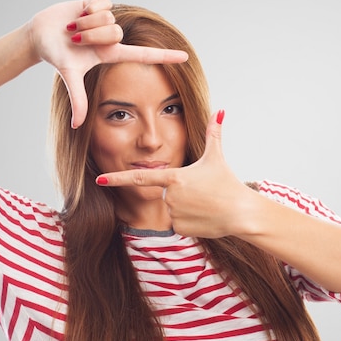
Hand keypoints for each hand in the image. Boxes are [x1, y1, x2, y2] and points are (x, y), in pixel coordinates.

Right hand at [28, 0, 188, 127]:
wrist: (42, 34)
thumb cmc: (57, 57)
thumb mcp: (70, 77)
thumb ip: (78, 100)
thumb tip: (76, 126)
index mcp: (111, 54)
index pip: (144, 56)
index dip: (164, 57)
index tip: (185, 58)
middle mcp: (112, 37)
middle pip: (116, 32)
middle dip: (92, 35)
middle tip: (76, 40)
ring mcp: (106, 20)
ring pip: (108, 18)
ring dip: (87, 23)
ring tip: (74, 28)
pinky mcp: (99, 3)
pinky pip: (102, 3)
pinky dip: (86, 8)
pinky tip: (78, 13)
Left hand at [97, 110, 256, 237]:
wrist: (241, 212)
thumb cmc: (228, 184)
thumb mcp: (216, 158)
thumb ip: (213, 134)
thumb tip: (219, 111)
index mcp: (173, 177)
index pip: (139, 177)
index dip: (117, 178)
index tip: (99, 180)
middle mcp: (169, 196)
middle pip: (166, 194)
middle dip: (181, 194)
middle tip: (202, 194)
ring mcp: (173, 214)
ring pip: (172, 210)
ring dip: (185, 208)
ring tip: (204, 205)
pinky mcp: (180, 229)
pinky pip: (178, 224)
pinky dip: (189, 221)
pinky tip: (204, 217)